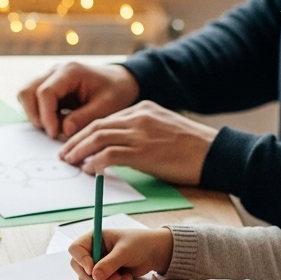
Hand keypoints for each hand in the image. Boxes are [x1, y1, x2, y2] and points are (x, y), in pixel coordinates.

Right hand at [17, 63, 139, 138]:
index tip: (54, 134)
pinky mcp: (47, 88)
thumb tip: (63, 130)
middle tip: (52, 132)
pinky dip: (39, 114)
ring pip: (25, 95)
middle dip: (35, 115)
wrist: (119, 82)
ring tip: (55, 127)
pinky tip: (57, 122)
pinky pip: (32, 101)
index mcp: (70, 71)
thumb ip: (84, 118)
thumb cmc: (115, 92)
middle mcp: (55, 72)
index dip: (46, 116)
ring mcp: (48, 78)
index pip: (45, 92)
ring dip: (34, 115)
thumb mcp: (107, 107)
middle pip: (27, 91)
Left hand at [58, 101, 217, 185]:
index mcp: (143, 109)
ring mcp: (141, 133)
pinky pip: (110, 155)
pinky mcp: (144, 151)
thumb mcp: (163, 129)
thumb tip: (117, 149)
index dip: (85, 132)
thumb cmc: (192, 148)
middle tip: (64, 154)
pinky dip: (95, 162)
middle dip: (75, 141)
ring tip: (70, 162)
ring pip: (99, 138)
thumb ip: (140, 132)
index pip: (105, 118)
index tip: (73, 143)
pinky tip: (89, 170)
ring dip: (80, 151)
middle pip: (96, 126)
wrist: (216, 153)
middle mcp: (139, 117)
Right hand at [68, 227, 172, 279]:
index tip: (93, 270)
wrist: (155, 253)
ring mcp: (97, 264)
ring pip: (90, 279)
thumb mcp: (125, 252)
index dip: (81, 260)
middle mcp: (92, 251)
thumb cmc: (141, 244)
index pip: (76, 249)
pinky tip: (126, 278)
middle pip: (79, 267)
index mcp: (94, 238)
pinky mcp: (105, 275)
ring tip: (124, 277)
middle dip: (94, 277)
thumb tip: (94, 276)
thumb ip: (109, 263)